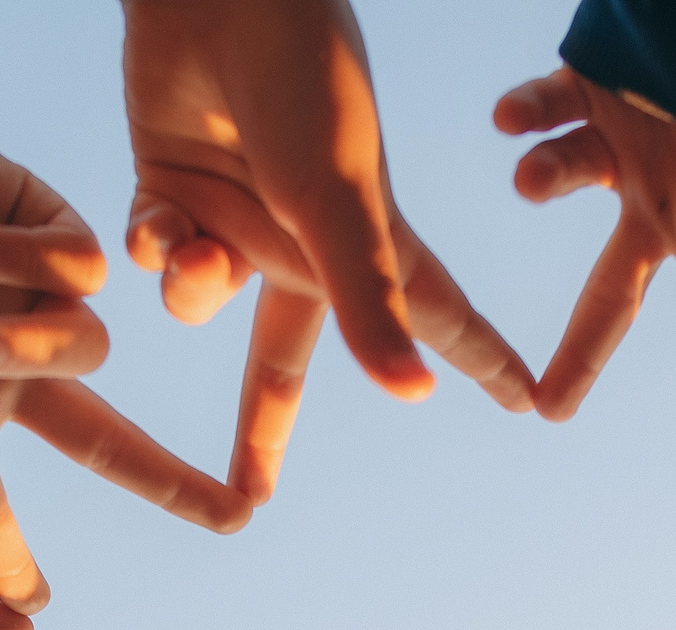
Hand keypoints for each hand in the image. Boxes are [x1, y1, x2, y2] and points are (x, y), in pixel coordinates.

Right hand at [0, 104, 246, 618]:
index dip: (6, 557)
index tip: (34, 612)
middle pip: (100, 439)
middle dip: (169, 481)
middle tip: (240, 519)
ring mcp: (25, 297)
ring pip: (87, 353)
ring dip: (36, 350)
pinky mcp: (48, 228)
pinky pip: (83, 273)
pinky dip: (31, 264)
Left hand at [120, 0, 534, 503]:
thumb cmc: (302, 89)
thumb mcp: (338, 205)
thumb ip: (369, 303)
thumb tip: (415, 396)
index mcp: (367, 243)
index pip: (440, 321)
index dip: (484, 362)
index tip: (528, 400)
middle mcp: (298, 241)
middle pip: (284, 357)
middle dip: (264, 425)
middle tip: (252, 494)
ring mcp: (232, 215)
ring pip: (198, 298)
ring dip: (189, 291)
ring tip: (189, 256)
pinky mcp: (167, 186)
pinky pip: (148, 249)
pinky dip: (146, 244)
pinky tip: (153, 223)